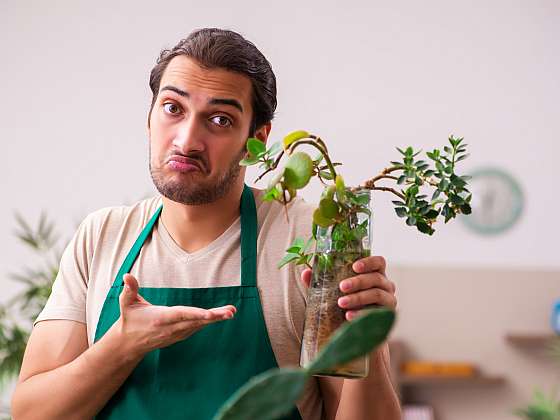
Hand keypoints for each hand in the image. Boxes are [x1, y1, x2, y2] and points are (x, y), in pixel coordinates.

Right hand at [116, 274, 235, 356]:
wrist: (129, 343)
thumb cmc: (129, 319)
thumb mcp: (126, 304)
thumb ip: (129, 290)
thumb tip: (127, 275)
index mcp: (160, 318)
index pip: (180, 315)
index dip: (195, 314)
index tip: (209, 314)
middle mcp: (171, 327)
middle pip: (195, 321)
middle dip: (214, 317)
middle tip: (230, 312)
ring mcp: (177, 333)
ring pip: (199, 325)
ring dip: (216, 318)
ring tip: (231, 311)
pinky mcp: (180, 335)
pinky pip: (197, 327)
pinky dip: (209, 321)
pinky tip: (222, 315)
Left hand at [301, 256, 395, 320]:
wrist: (354, 330)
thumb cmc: (345, 304)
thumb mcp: (331, 292)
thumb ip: (320, 282)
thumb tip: (306, 273)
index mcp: (374, 274)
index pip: (379, 262)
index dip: (369, 261)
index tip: (354, 266)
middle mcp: (385, 285)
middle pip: (376, 278)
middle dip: (358, 281)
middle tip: (341, 286)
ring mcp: (389, 300)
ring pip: (377, 294)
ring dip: (358, 297)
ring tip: (341, 303)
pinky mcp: (387, 316)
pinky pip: (377, 312)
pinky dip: (362, 313)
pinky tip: (348, 316)